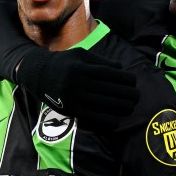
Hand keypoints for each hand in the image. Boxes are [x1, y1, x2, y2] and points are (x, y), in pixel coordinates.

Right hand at [14, 48, 138, 130]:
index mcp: (83, 68)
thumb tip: (121, 69)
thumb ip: (101, 61)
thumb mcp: (80, 55)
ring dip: (121, 108)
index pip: (110, 74)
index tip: (134, 81)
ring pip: (104, 105)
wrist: (38, 75)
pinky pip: (93, 118)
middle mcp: (79, 83)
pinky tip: (117, 120)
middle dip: (127, 94)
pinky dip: (107, 120)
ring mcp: (75, 98)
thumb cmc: (64, 63)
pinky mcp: (72, 111)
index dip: (125, 79)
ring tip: (130, 107)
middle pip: (110, 90)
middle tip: (137, 96)